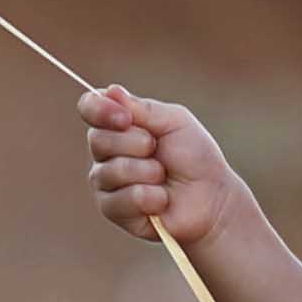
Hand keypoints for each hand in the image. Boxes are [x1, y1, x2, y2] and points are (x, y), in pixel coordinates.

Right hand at [78, 83, 259, 253]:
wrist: (212, 198)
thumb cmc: (195, 157)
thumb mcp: (175, 122)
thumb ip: (142, 108)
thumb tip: (110, 91)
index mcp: (118, 125)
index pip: (89, 108)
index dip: (100, 110)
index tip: (126, 118)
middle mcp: (106, 152)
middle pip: (98, 140)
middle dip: (136, 144)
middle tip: (157, 150)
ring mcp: (106, 182)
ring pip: (111, 171)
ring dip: (147, 172)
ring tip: (163, 177)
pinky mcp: (112, 209)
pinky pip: (120, 200)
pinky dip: (149, 197)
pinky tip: (161, 199)